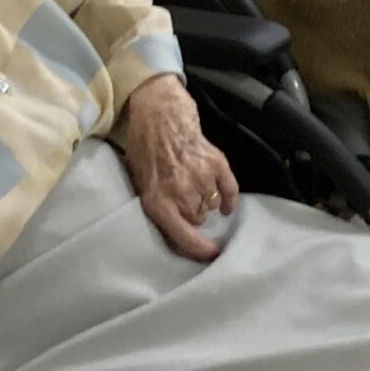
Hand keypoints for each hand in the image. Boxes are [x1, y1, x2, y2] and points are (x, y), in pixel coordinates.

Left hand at [121, 75, 237, 262]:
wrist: (159, 115)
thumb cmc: (144, 150)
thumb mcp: (139, 185)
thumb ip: (157, 207)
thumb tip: (174, 229)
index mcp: (157, 202)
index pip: (184, 237)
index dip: (199, 250)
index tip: (212, 255)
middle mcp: (181, 193)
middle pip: (198, 219)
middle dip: (193, 215)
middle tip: (185, 203)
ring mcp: (201, 177)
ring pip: (212, 204)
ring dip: (206, 200)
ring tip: (196, 188)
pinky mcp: (216, 162)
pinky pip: (230, 189)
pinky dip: (229, 196)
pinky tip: (226, 199)